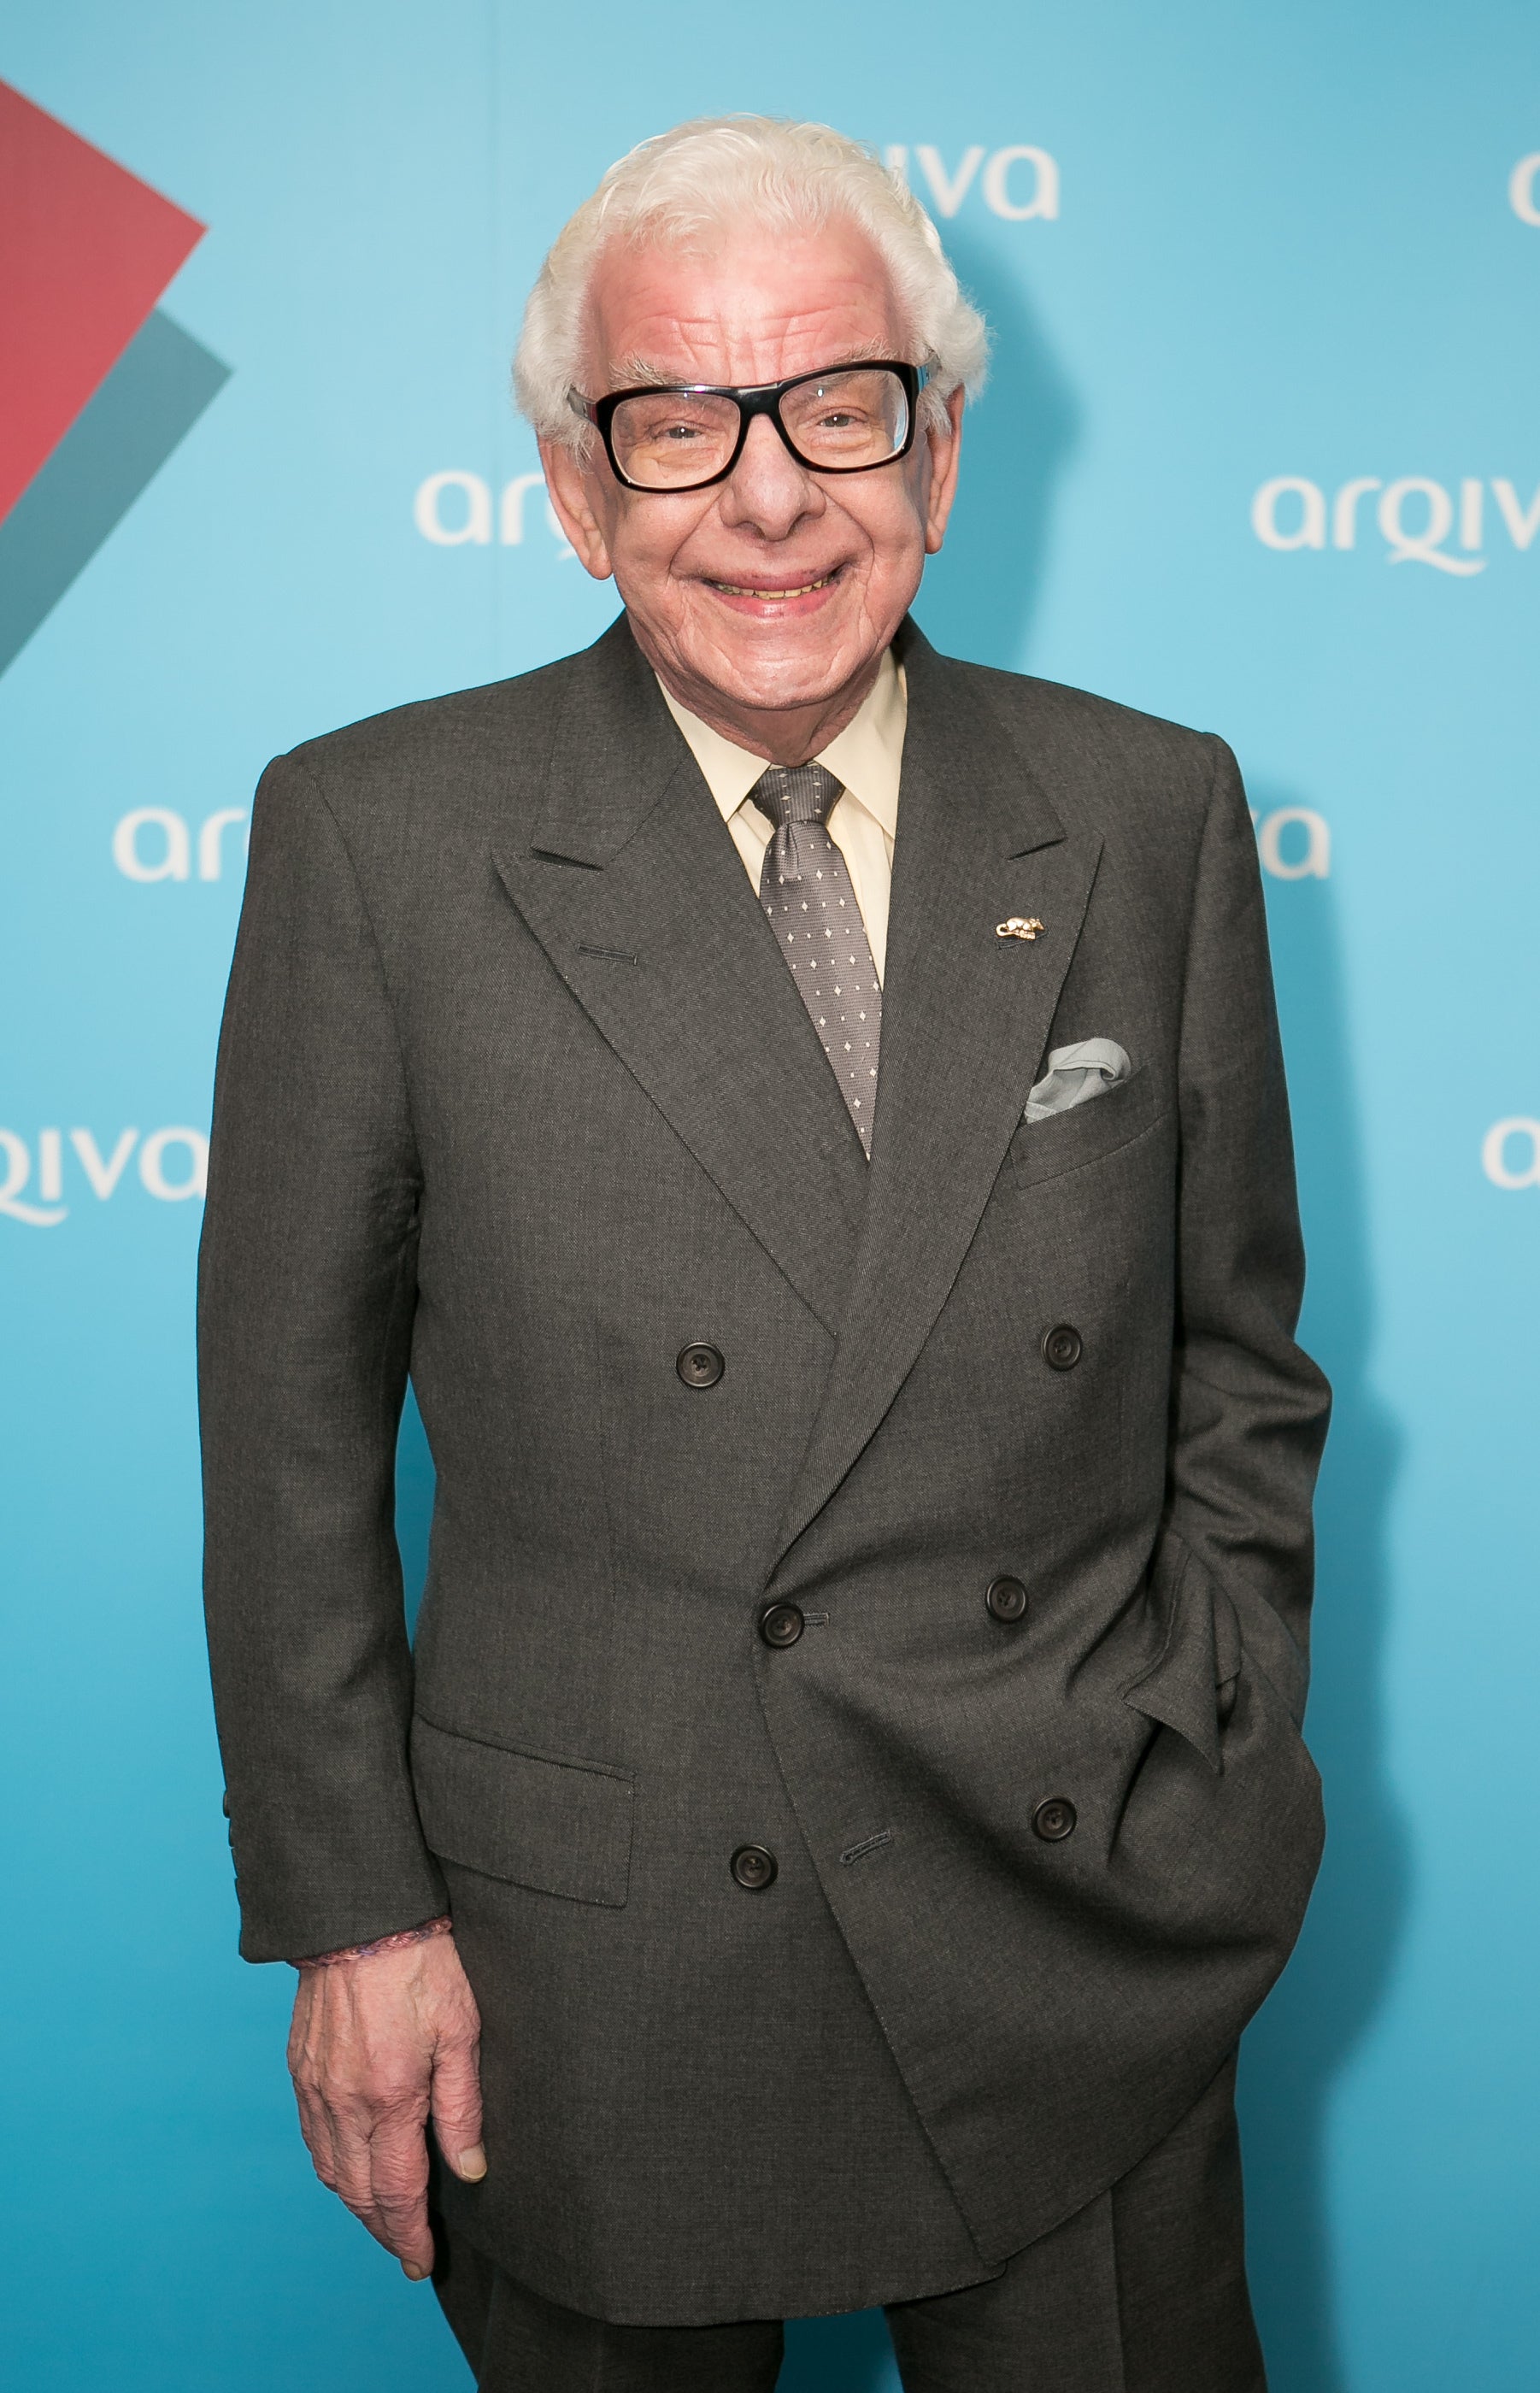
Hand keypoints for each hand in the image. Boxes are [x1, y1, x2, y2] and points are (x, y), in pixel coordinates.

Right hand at [286, 1929, 484, 2277]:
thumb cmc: (422, 1965)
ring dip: (356, 2205)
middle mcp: (345, 2102)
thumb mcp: (461, 2031)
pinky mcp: (301, 2069)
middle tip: (406, 2254)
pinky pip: (313, 2138)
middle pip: (359, 2193)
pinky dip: (331, 2168)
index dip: (409, 2236)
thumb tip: (470, 2170)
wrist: (361, 1918)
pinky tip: (350, 2171)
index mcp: (390, 2097)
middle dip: (384, 2231)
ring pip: (330, 2171)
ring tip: (384, 2221)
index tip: (421, 2263)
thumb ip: (463, 2107)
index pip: (397, 2192)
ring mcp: (316, 2087)